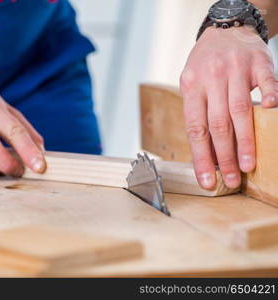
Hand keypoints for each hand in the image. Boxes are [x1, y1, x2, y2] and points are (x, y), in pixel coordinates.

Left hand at [180, 26, 277, 188]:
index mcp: (191, 86)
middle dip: (224, 156)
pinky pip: (267, 82)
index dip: (201, 156)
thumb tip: (206, 152)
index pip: (195, 128)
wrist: (225, 30)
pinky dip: (269, 97)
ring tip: (248, 164)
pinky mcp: (259, 62)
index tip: (207, 180)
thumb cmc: (206, 65)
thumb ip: (198, 112)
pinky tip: (270, 113)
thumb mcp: (192, 84)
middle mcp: (211, 77)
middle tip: (233, 179)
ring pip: (240, 110)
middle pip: (218, 123)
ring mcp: (236, 69)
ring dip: (245, 141)